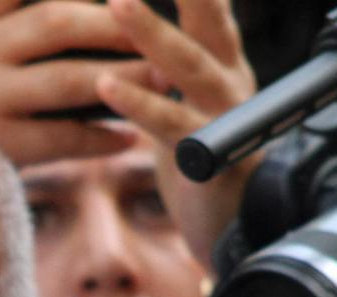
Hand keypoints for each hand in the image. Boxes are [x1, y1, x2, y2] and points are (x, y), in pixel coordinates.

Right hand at [0, 0, 148, 166]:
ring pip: (66, 80)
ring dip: (125, 77)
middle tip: (158, 29)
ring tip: (164, 78)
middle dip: (117, 24)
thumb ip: (9, 10)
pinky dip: (100, 138)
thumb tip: (99, 1)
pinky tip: (129, 137)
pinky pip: (60, 137)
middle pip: (56, 22)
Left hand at [96, 0, 257, 270]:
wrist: (229, 233)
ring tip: (117, 1)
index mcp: (220, 65)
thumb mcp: (180, 107)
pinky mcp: (209, 158)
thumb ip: (162, 71)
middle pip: (208, 19)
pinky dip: (138, 103)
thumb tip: (128, 36)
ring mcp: (224, 117)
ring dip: (151, 33)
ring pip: (189, 65)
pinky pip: (171, 124)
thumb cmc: (198, 166)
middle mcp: (229, 82)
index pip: (207, 8)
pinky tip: (107, 86)